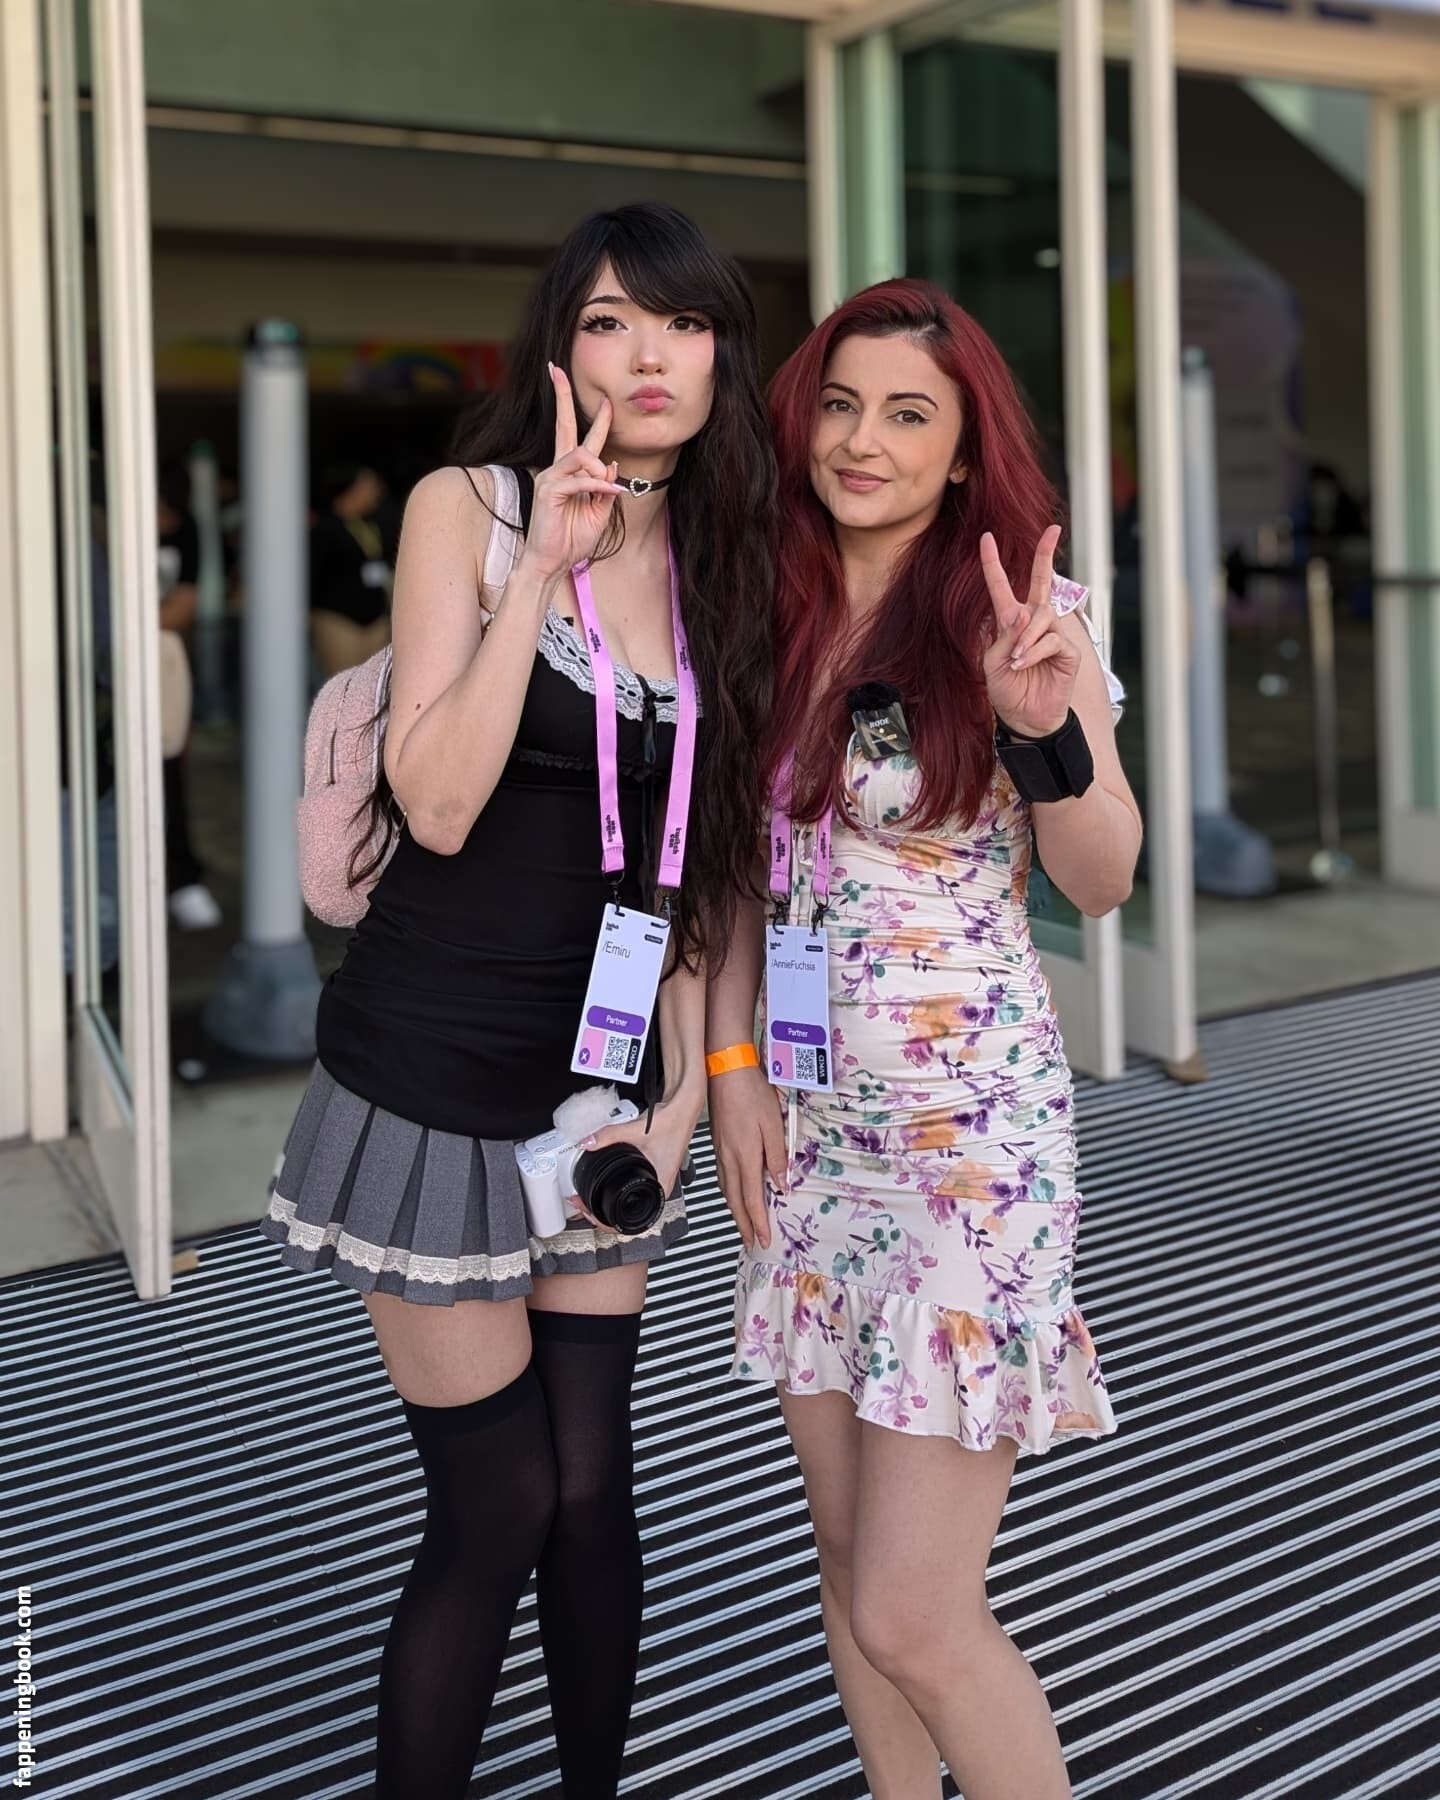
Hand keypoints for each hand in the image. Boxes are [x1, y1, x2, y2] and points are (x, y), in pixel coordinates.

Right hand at [518, 365, 627, 581]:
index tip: (607, 399)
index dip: (596, 419)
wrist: (552, 563)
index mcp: (571, 473)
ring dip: (600, 472)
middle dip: (562, 396)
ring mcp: (550, 477)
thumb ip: (605, 489)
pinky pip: (580, 479)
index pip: (581, 438)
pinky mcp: (548, 490)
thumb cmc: (572, 540)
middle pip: (563, 425)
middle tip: (556, 368)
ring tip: (607, 492)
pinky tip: (609, 495)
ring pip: (581, 455)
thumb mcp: (599, 513)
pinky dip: (597, 486)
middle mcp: (558, 469)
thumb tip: (612, 464)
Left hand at [569, 1092, 700, 1229]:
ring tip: (589, 1199)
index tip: (589, 1212)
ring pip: (630, 1202)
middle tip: (582, 1205)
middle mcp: (659, 1189)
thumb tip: (588, 1142)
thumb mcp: (636, 1131)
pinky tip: (606, 1183)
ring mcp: (656, 1181)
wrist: (683, 1109)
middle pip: (627, 1214)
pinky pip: (633, 1187)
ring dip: (608, 1203)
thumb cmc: (673, 1122)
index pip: (631, 1221)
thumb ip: (609, 1135)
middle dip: (601, 1213)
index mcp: (659, 1188)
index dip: (605, 1221)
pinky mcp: (653, 1171)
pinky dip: (617, 1189)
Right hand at [707, 1066, 785, 1251]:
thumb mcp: (774, 1124)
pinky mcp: (718, 1144)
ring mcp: (720, 1152)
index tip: (763, 1239)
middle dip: (744, 1224)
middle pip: (735, 1201)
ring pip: (726, 1191)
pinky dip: (729, 1193)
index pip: (751, 1198)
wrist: (726, 1070)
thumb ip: (777, 1156)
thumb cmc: (752, 1092)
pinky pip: (722, 1177)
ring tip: (743, 1225)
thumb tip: (780, 1184)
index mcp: (745, 1156)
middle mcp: (729, 1158)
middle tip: (751, 1242)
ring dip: (735, 1211)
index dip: (758, 1221)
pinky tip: (733, 1194)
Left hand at [980, 524, 1084, 738]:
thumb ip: (1004, 636)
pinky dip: (1035, 650)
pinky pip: (1051, 640)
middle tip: (1053, 530)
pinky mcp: (1067, 652)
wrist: (1025, 719)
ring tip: (1017, 659)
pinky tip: (1025, 664)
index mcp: (1010, 622)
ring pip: (1042, 617)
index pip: (1001, 587)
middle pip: (1041, 582)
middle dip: (1045, 555)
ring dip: (1026, 636)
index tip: (986, 538)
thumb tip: (1023, 614)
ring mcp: (1053, 635)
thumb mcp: (994, 662)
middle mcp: (1033, 623)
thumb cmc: (1007, 690)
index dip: (993, 563)